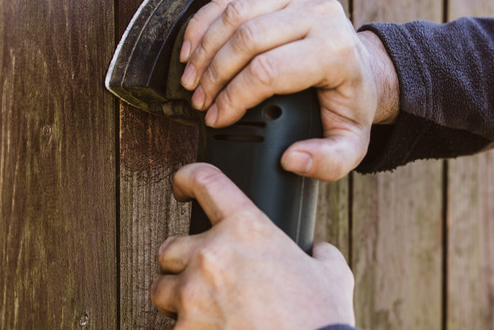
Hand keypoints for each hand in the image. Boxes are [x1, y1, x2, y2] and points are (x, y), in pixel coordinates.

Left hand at [150, 163, 354, 328]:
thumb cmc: (320, 321)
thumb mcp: (332, 274)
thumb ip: (318, 253)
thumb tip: (316, 250)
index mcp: (247, 229)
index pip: (205, 181)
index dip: (188, 178)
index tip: (182, 187)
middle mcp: (212, 255)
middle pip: (169, 247)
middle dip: (182, 262)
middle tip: (202, 278)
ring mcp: (193, 295)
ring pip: (161, 288)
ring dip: (177, 298)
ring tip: (201, 311)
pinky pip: (171, 327)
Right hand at [179, 0, 398, 180]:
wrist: (362, 67)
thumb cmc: (349, 105)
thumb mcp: (350, 144)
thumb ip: (328, 162)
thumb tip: (292, 159)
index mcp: (336, 51)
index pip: (269, 71)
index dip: (234, 97)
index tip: (216, 118)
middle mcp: (321, 14)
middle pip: (248, 39)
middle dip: (214, 74)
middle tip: (199, 101)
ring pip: (235, 14)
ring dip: (204, 48)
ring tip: (190, 78)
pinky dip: (205, 23)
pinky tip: (192, 49)